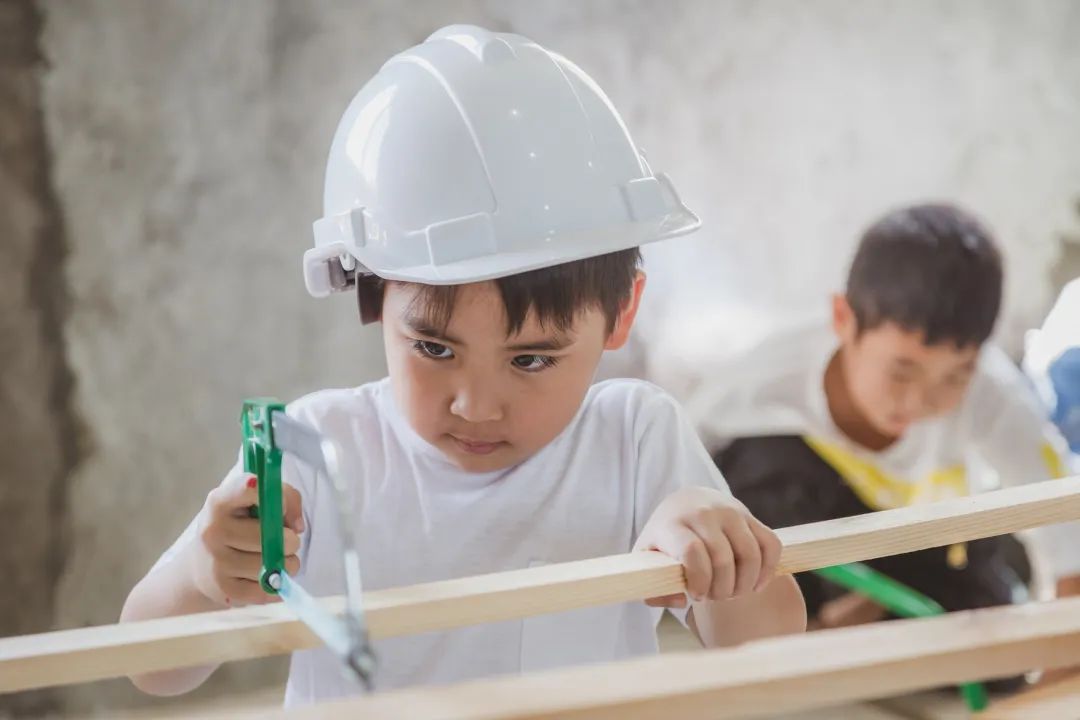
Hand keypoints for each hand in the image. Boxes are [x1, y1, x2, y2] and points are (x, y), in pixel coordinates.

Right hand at [188, 466, 304, 606]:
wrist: (203, 565)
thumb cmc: (240, 525)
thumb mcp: (255, 503)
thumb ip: (286, 499)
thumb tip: (297, 527)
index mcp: (220, 501)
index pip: (249, 488)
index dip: (277, 497)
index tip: (283, 507)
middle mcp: (213, 531)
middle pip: (268, 536)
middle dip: (289, 540)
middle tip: (287, 541)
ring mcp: (216, 563)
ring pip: (272, 565)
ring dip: (288, 563)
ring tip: (279, 559)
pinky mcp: (225, 590)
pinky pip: (267, 590)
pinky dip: (278, 584)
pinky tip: (270, 576)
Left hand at [634, 486, 780, 607]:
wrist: (685, 502)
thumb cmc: (666, 539)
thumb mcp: (649, 558)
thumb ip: (654, 586)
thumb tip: (681, 599)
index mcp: (672, 524)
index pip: (691, 552)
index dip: (699, 580)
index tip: (696, 594)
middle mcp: (702, 513)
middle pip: (722, 558)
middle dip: (721, 589)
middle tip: (714, 596)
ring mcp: (729, 511)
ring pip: (750, 554)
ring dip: (744, 584)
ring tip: (732, 592)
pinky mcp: (750, 515)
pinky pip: (770, 544)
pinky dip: (768, 570)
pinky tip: (755, 584)